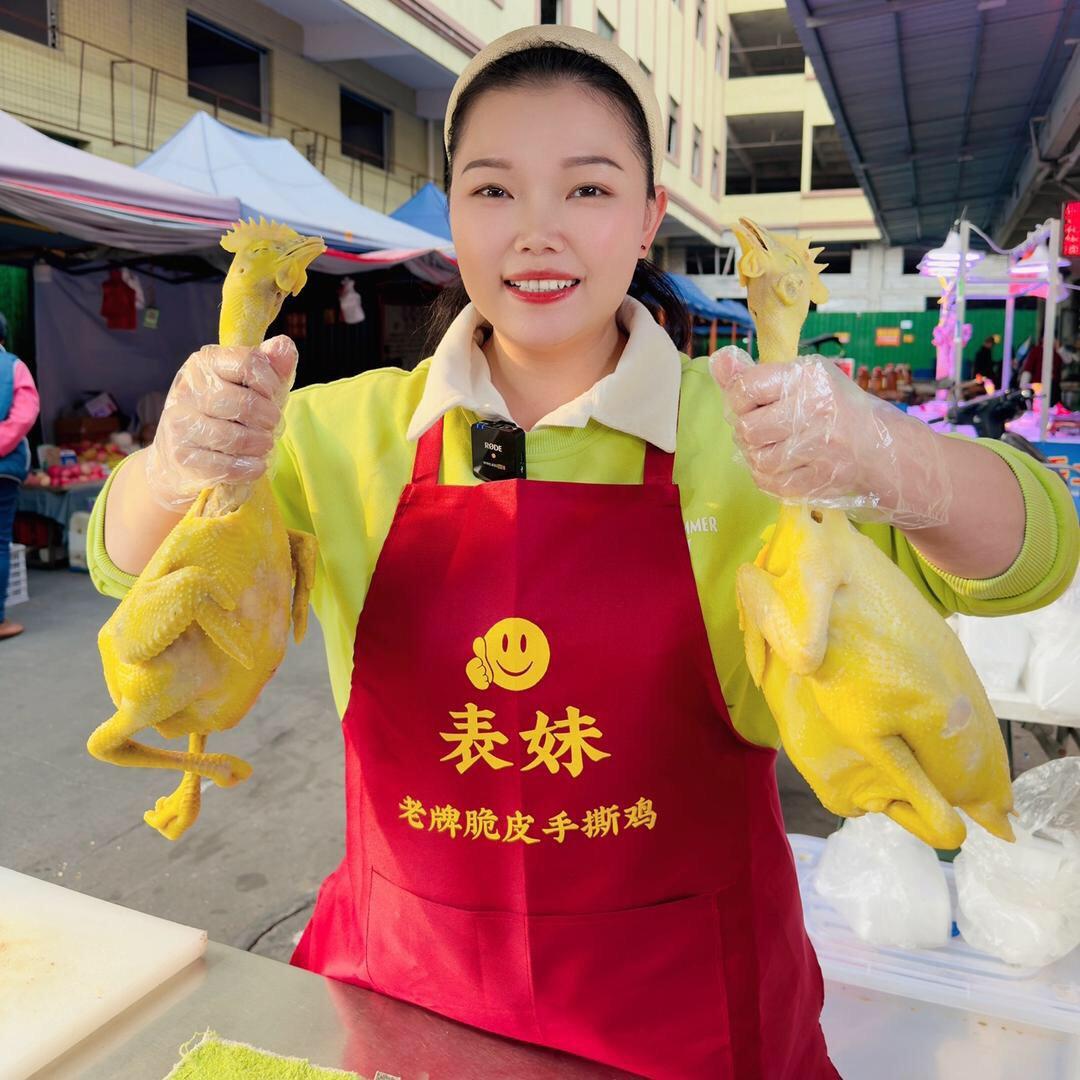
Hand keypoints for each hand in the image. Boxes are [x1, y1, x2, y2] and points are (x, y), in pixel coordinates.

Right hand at [144, 335, 297, 509]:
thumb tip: (284, 346)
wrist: (178, 456)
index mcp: (204, 363)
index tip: (273, 396)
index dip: (271, 383)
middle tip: (271, 425)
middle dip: (268, 419)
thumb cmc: (222, 414)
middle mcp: (187, 389)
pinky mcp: (182, 456)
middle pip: (245, 403)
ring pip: (235, 437)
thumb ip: (269, 366)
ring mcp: (180, 423)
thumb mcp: (247, 385)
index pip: (248, 363)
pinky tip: (255, 464)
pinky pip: (225, 466)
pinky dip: (249, 468)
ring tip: (264, 444)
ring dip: (260, 444)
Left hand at [710, 346, 951, 528]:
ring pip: (757, 460)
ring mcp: (820, 448)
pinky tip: (783, 465)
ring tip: (773, 447)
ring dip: (758, 456)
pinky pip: (771, 483)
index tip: (751, 404)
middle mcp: (815, 409)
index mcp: (808, 377)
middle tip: (763, 429)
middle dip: (748, 432)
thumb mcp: (800, 380)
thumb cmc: (833, 408)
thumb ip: (753, 375)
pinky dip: (769, 477)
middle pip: (747, 429)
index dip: (739, 400)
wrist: (882, 447)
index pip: (746, 388)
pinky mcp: (821, 479)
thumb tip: (718, 361)